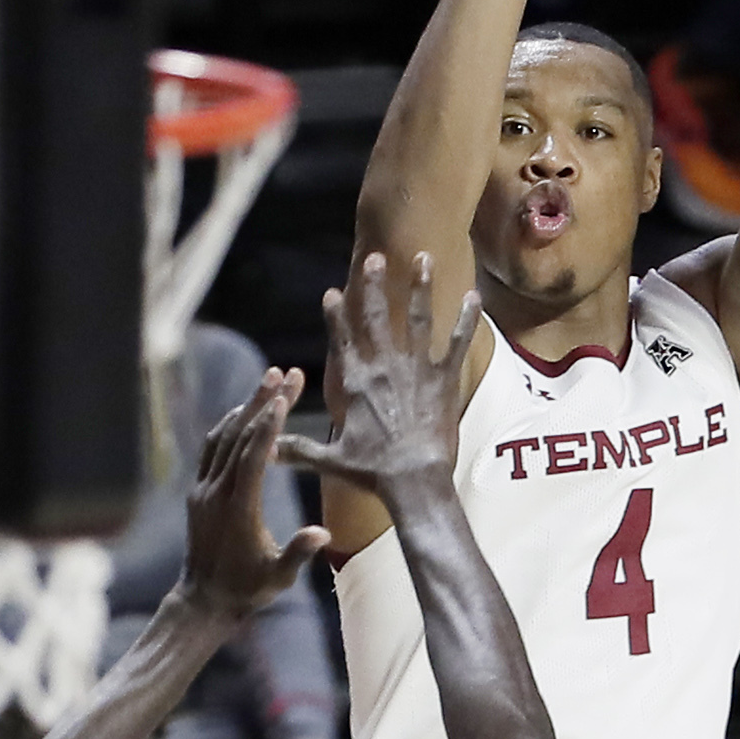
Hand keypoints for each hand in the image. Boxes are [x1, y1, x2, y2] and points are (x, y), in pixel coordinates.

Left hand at [179, 367, 330, 620]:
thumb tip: (323, 532)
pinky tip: (243, 413)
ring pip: (223, 436)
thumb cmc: (247, 591)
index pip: (253, 455)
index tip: (284, 396)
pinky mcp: (197, 492)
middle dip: (264, 401)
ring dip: (246, 407)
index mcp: (238, 508)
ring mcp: (203, 489)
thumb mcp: (278, 578)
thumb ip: (298, 552)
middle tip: (284, 372)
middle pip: (240, 435)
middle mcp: (217, 492)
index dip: (269, 424)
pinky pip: (211, 449)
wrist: (203, 601)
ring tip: (269, 381)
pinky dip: (228, 425)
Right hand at [278, 252, 480, 495]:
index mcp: (356, 383)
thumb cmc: (373, 473)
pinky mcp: (443, 379)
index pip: (342, 340)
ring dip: (420, 287)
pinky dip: (465, 318)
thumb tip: (268, 450)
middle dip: (375, 285)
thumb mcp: (331, 461)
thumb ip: (298, 450)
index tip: (332, 291)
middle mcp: (384, 368)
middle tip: (376, 257)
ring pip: (418, 318)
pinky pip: (456, 342)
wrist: (415, 481)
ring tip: (423, 258)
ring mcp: (415, 369)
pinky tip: (472, 296)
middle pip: (378, 317)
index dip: (336, 314)